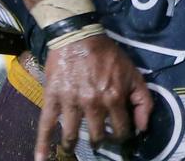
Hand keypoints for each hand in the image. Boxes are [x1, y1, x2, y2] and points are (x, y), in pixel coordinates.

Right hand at [35, 34, 152, 160]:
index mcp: (114, 98)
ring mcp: (71, 103)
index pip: (121, 130)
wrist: (78, 36)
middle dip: (101, 141)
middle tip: (99, 139)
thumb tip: (142, 129)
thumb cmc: (108, 55)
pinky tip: (41, 159)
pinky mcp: (53, 99)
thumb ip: (143, 100)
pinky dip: (43, 144)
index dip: (123, 136)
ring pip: (73, 135)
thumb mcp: (133, 74)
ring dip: (74, 145)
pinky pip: (46, 125)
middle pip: (98, 136)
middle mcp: (93, 104)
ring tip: (73, 147)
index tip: (120, 136)